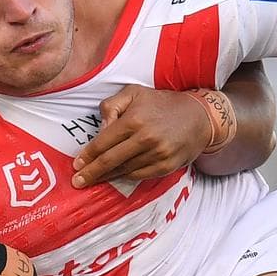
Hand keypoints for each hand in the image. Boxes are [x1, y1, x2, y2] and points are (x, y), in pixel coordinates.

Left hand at [71, 85, 209, 188]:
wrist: (199, 116)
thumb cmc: (162, 103)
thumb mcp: (135, 93)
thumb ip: (112, 106)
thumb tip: (101, 128)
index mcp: (134, 120)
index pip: (103, 143)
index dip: (88, 156)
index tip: (77, 165)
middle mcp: (146, 139)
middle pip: (111, 161)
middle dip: (92, 173)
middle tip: (78, 182)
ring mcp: (157, 155)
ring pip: (124, 170)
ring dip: (108, 176)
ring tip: (95, 180)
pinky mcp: (166, 166)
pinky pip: (139, 176)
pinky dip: (126, 176)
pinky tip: (117, 176)